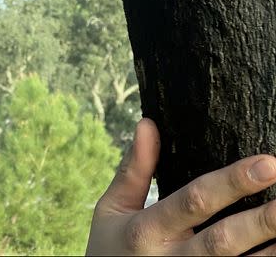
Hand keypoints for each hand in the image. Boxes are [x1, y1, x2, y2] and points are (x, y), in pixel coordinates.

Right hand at [87, 118, 275, 254]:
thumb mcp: (112, 210)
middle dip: (262, 220)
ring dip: (272, 249)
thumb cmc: (110, 250)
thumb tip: (148, 125)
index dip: (231, 184)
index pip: (194, 202)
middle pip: (224, 240)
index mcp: (147, 231)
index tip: (267, 163)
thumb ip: (134, 171)